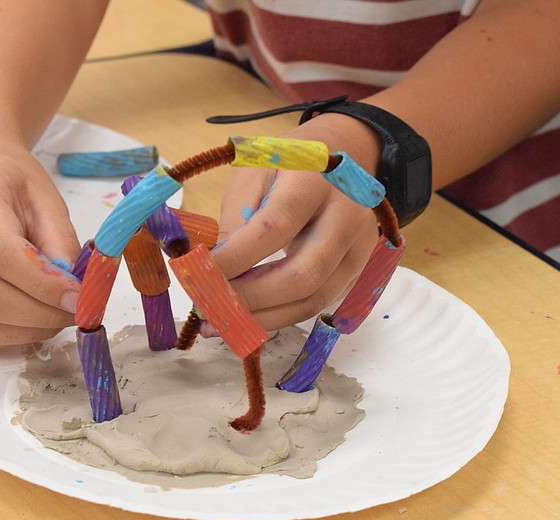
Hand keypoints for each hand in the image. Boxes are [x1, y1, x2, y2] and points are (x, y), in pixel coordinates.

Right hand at [0, 143, 80, 349]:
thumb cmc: (6, 182)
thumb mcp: (44, 196)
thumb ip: (60, 239)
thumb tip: (73, 287)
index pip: (3, 256)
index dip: (45, 285)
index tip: (79, 297)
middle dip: (42, 315)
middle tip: (76, 311)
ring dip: (30, 331)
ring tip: (59, 315)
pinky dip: (12, 337)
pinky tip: (35, 320)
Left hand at [211, 114, 381, 330]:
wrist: (343, 158)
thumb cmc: (289, 167)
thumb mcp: (253, 176)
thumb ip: (236, 220)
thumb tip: (213, 271)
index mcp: (315, 180)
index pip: (278, 226)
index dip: (238, 257)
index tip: (200, 273)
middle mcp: (348, 215)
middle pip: (303, 274)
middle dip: (251, 297)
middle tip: (209, 306)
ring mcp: (359, 247)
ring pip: (313, 299)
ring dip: (263, 318)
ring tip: (222, 322)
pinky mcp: (357, 270)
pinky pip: (317, 305)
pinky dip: (279, 317)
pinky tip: (249, 318)